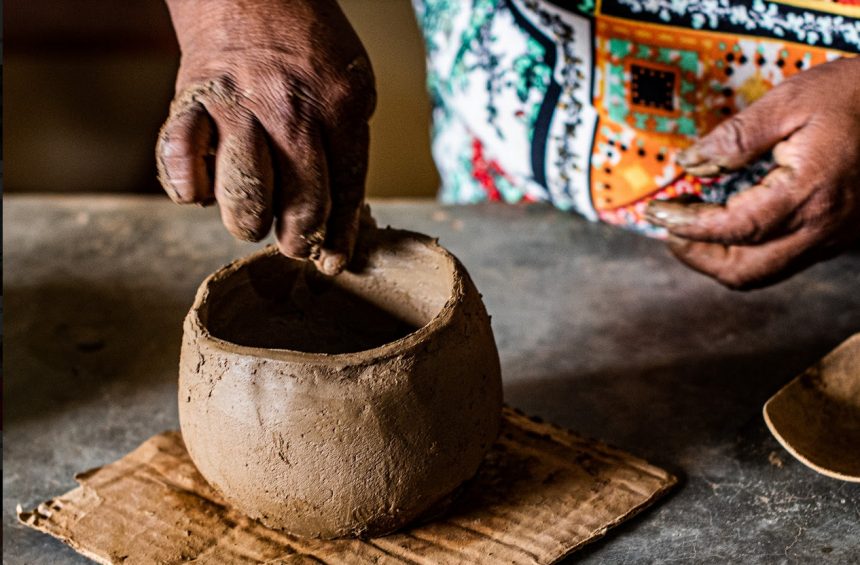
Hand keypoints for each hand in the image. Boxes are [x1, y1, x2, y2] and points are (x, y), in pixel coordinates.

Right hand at [157, 0, 375, 274]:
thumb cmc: (306, 45)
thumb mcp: (351, 86)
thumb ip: (348, 148)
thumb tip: (342, 219)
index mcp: (339, 106)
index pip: (346, 191)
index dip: (339, 237)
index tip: (332, 261)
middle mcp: (289, 110)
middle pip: (300, 206)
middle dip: (297, 239)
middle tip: (292, 241)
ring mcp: (237, 107)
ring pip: (244, 200)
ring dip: (247, 222)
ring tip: (253, 215)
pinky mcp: (191, 102)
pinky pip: (180, 164)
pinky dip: (187, 189)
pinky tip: (200, 190)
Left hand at [646, 58, 859, 289]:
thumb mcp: (793, 100)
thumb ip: (736, 136)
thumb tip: (691, 163)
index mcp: (808, 194)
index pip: (731, 229)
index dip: (686, 225)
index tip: (656, 212)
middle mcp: (821, 228)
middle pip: (745, 272)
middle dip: (697, 257)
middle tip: (669, 229)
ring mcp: (834, 238)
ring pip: (765, 274)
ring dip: (720, 260)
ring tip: (692, 229)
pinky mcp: (841, 236)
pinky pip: (785, 261)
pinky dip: (748, 253)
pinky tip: (731, 226)